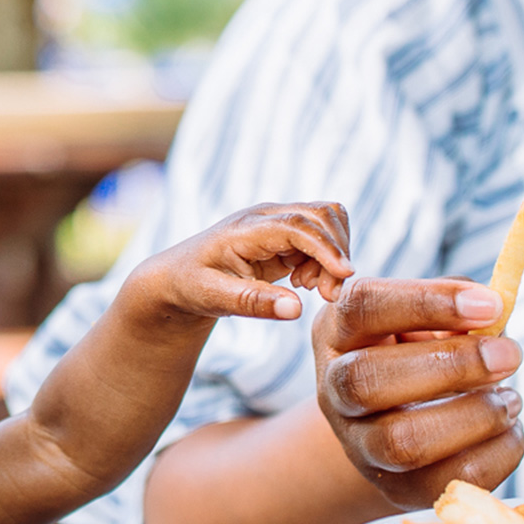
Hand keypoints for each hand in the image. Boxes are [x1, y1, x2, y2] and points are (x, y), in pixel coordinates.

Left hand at [118, 202, 353, 330]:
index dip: (326, 247)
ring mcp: (277, 223)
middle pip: (322, 214)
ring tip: (312, 288)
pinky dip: (325, 260)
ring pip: (327, 223)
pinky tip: (303, 283)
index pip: (298, 226)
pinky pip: (320, 238)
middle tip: (327, 294)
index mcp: (246, 228)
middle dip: (336, 252)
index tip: (345, 275)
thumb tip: (297, 308)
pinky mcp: (285, 236)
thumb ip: (255, 303)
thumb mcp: (214, 298)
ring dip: (333, 255)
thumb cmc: (190, 285)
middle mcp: (266, 218)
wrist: (177, 278)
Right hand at [313, 276, 523, 508]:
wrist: (393, 421)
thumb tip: (494, 312)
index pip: (363, 306)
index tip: (491, 305)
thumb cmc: (417, 352)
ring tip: (511, 398)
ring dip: (475, 416)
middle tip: (510, 354)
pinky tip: (509, 429)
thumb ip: (458, 302)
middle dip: (452, 366)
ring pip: (403, 441)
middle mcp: (335, 389)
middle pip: (369, 380)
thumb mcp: (425, 317)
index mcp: (338, 331)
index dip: (427, 302)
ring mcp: (359, 445)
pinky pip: (447, 481)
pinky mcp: (397, 489)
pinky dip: (496, 453)